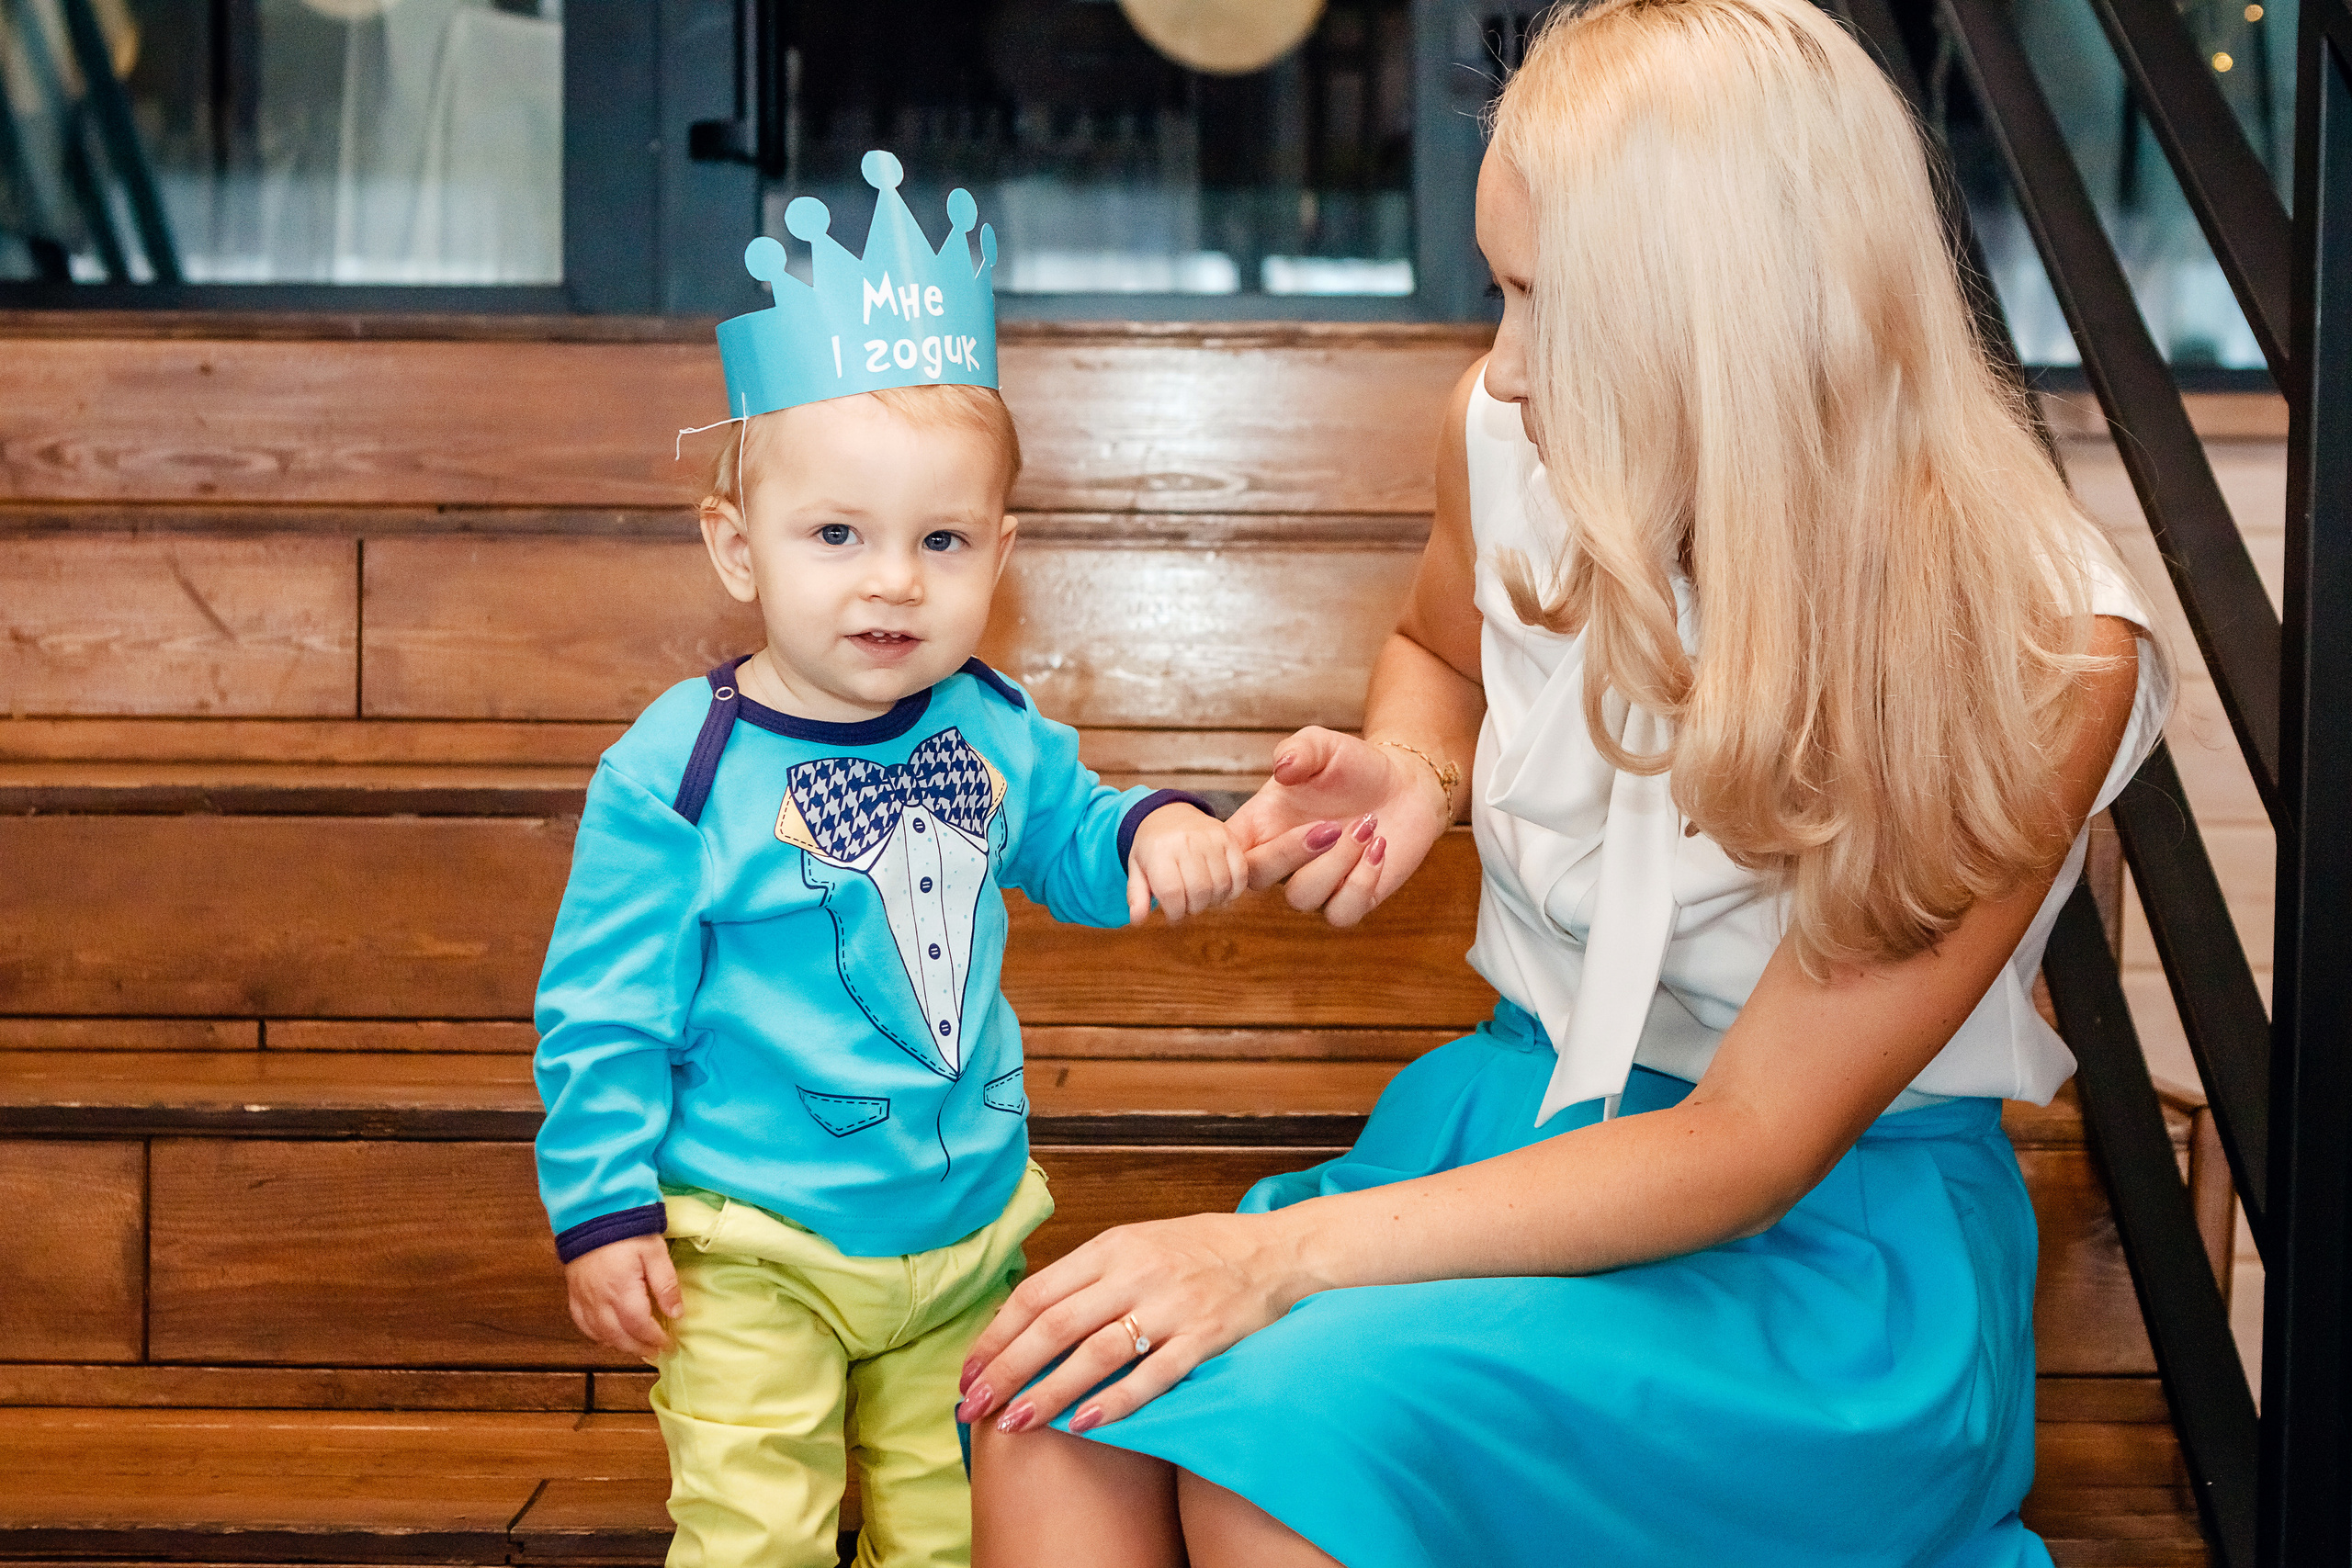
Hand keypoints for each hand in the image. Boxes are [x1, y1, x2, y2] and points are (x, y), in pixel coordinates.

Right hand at [564, 1233, 681, 1357]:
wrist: (591, 1213)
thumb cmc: (627, 1229)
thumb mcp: (655, 1252)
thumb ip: (666, 1284)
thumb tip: (677, 1314)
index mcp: (621, 1291)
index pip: (639, 1326)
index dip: (655, 1339)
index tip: (669, 1344)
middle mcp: (600, 1301)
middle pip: (619, 1337)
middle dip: (639, 1347)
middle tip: (656, 1351)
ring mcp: (584, 1299)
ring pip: (600, 1334)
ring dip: (620, 1345)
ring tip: (638, 1347)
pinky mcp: (574, 1293)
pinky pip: (583, 1324)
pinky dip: (597, 1335)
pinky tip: (609, 1336)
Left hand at [955, 1209, 1317, 1435]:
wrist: (1276, 1254)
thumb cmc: (1198, 1253)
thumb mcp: (1136, 1244)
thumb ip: (1086, 1277)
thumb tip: (1022, 1318)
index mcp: (1113, 1247)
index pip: (1037, 1293)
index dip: (996, 1336)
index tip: (968, 1372)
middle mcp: (1137, 1273)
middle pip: (1056, 1325)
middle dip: (1007, 1370)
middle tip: (973, 1406)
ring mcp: (1172, 1306)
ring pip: (1096, 1354)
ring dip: (1050, 1392)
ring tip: (1017, 1422)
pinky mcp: (1204, 1338)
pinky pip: (1153, 1375)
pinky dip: (1116, 1401)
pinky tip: (1084, 1424)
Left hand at [1124, 803, 1248, 924]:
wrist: (1168, 814)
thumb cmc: (1152, 848)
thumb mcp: (1137, 869)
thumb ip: (1136, 896)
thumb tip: (1137, 920)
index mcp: (1159, 851)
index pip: (1172, 892)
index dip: (1175, 913)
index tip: (1174, 915)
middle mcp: (1185, 842)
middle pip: (1199, 891)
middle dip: (1195, 908)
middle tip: (1189, 906)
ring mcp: (1209, 838)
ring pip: (1220, 885)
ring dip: (1214, 901)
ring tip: (1204, 899)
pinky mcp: (1228, 837)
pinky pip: (1240, 872)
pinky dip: (1234, 890)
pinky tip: (1223, 892)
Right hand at [1225, 726, 1453, 927]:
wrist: (1405, 783)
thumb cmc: (1354, 764)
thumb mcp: (1324, 745)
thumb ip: (1299, 749)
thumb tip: (1282, 768)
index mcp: (1262, 824)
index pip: (1224, 851)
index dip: (1223, 853)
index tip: (1259, 829)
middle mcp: (1283, 860)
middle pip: (1257, 879)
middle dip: (1291, 853)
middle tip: (1332, 824)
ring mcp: (1316, 883)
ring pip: (1303, 898)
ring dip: (1337, 862)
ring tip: (1368, 826)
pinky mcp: (1351, 899)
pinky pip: (1342, 913)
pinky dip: (1361, 883)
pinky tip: (1379, 849)